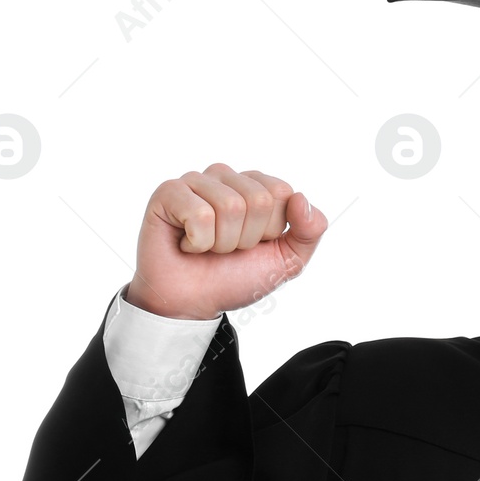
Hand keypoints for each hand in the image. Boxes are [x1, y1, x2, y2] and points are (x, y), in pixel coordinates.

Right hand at [126, 164, 326, 320]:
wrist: (193, 303)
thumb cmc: (235, 277)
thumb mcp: (287, 260)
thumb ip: (310, 231)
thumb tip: (301, 198)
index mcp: (255, 186)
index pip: (283, 192)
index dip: (271, 230)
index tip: (253, 244)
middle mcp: (226, 177)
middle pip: (258, 199)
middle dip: (246, 238)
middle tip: (226, 249)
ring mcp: (195, 181)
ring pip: (230, 206)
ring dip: (221, 242)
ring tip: (206, 247)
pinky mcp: (168, 193)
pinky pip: (199, 213)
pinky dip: (197, 242)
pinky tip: (186, 244)